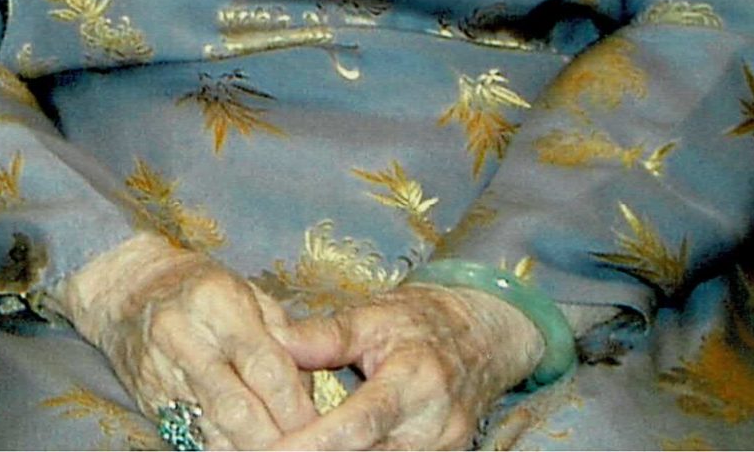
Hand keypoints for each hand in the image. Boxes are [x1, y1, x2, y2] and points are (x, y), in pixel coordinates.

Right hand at [52, 231, 320, 450]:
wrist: (125, 291)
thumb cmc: (199, 288)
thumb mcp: (248, 292)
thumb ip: (286, 336)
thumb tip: (314, 391)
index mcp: (215, 301)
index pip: (265, 367)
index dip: (297, 406)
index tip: (324, 427)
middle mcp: (183, 338)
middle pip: (238, 410)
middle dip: (278, 439)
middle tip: (308, 448)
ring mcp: (160, 374)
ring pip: (214, 433)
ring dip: (253, 449)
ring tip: (281, 451)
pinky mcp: (148, 401)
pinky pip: (192, 439)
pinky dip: (224, 450)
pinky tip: (245, 449)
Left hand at [284, 284, 542, 449]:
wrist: (484, 336)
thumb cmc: (423, 321)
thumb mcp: (373, 315)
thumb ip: (325, 335)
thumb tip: (274, 343)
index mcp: (414, 381)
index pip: (359, 425)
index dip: (314, 442)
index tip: (273, 447)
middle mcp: (433, 425)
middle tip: (269, 449)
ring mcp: (442, 448)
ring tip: (293, 446)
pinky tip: (328, 447)